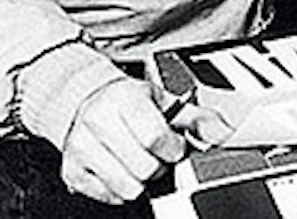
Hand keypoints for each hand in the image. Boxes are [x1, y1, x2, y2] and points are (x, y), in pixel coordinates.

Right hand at [58, 77, 186, 204]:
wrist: (89, 101)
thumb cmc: (130, 103)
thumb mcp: (166, 102)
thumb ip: (198, 119)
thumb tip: (223, 132)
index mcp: (124, 98)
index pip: (155, 137)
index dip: (172, 148)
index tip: (173, 144)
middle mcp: (98, 120)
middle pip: (144, 168)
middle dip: (159, 165)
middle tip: (155, 153)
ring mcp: (81, 148)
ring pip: (128, 188)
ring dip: (141, 180)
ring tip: (139, 161)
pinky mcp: (72, 171)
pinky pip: (110, 197)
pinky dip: (121, 189)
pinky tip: (122, 169)